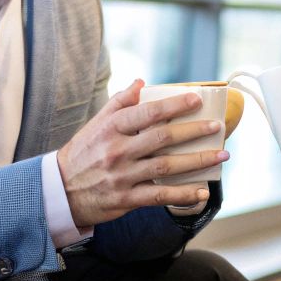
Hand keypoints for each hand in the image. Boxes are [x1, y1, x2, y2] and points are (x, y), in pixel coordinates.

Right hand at [58, 80, 230, 227]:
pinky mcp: (126, 199)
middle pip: (162, 137)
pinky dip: (183, 194)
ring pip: (167, 166)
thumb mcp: (94, 125)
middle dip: (194, 131)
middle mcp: (118, 150)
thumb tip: (141, 82)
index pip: (148, 112)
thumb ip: (118, 103)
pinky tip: (202, 191)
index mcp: (111, 128)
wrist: (59, 191)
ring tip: (221, 155)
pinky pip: (160, 195)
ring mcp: (123, 176)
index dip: (174, 105)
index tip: (197, 100)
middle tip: (217, 126)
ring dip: (198, 161)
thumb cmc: (82, 154)